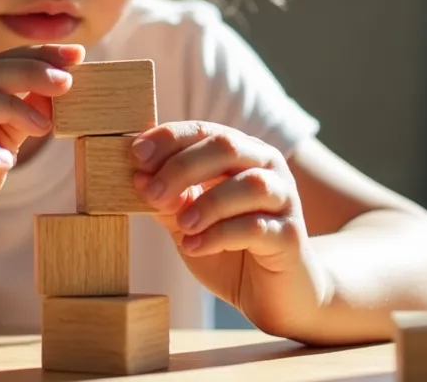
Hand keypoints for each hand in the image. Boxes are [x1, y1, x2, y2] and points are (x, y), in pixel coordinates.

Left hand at [131, 121, 330, 336]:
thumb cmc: (230, 251)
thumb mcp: (187, 223)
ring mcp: (284, 201)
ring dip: (207, 202)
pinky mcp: (291, 236)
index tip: (136, 154)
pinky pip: (257, 227)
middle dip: (182, 167)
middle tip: (151, 193)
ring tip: (182, 225)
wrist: (274, 296)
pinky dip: (220, 234)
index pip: (204, 131)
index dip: (169, 138)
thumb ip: (167, 200)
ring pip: (249, 184)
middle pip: (227, 147)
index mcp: (241, 154)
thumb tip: (138, 177)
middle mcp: (268, 168)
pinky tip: (195, 247)